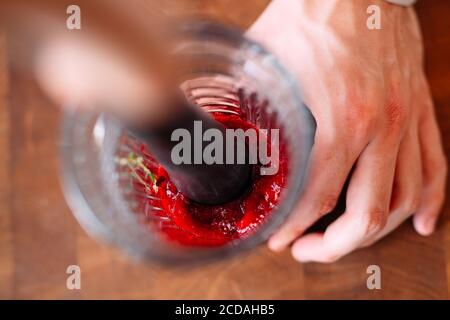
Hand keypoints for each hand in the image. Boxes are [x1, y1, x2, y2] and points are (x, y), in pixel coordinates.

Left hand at [247, 0, 446, 261]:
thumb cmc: (311, 16)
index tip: (280, 240)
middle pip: (368, 214)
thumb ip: (241, 102)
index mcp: (342, 117)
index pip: (318, 196)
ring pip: (405, 200)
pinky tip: (417, 222)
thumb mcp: (265, 60)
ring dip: (376, 232)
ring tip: (346, 241)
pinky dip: (428, 201)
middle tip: (307, 248)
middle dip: (334, 244)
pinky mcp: (418, 111)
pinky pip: (435, 167)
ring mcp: (405, 120)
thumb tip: (209, 125)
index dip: (295, 228)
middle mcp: (381, 126)